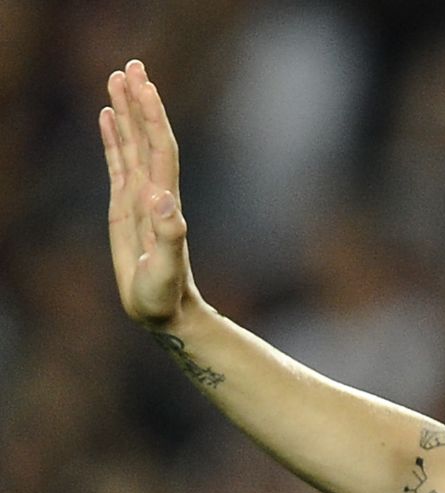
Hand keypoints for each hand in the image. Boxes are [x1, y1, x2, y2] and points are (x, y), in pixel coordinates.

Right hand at [100, 60, 198, 329]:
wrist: (164, 310)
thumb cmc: (165, 293)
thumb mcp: (165, 267)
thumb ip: (168, 233)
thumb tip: (162, 196)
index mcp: (163, 199)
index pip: (159, 147)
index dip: (152, 116)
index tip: (144, 85)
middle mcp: (154, 191)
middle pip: (147, 136)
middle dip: (140, 101)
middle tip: (132, 64)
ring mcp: (140, 197)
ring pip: (132, 144)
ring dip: (126, 112)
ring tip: (118, 78)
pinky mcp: (125, 206)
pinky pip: (118, 163)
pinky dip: (114, 137)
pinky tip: (109, 117)